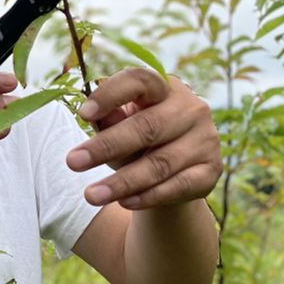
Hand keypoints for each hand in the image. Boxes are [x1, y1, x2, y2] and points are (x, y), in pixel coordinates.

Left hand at [66, 68, 222, 209]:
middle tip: (72, 162)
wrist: (173, 172)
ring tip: (91, 195)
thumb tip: (93, 116)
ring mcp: (205, 139)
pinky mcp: (211, 170)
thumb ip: (108, 119)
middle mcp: (191, 108)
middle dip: (106, 146)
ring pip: (160, 163)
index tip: (83, 114)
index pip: (139, 80)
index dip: (111, 95)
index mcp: (164, 87)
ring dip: (122, 181)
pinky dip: (148, 196)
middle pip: (147, 127)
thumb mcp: (120, 126)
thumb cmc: (138, 141)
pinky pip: (177, 186)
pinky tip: (123, 202)